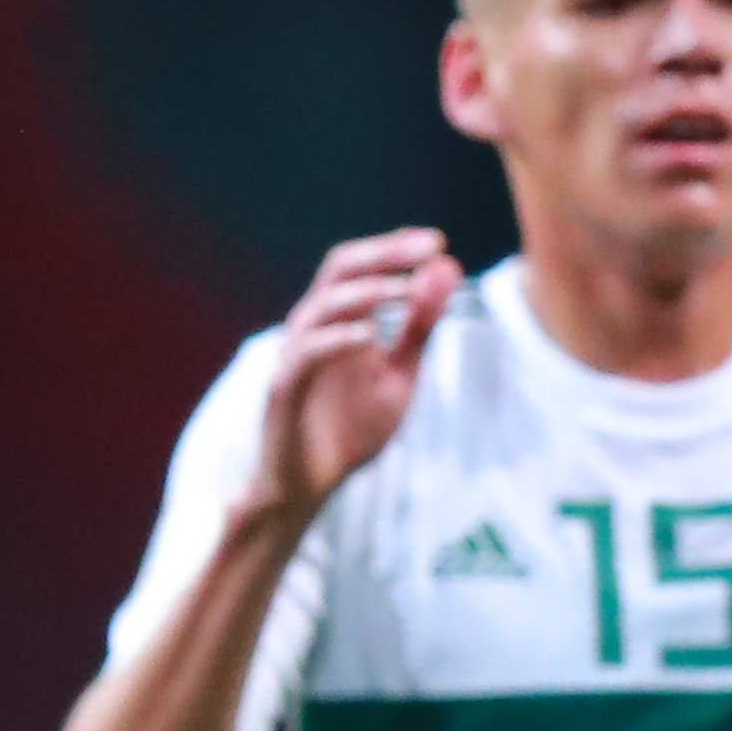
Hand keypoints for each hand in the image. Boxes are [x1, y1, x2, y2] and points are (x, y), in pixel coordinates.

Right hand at [244, 228, 459, 521]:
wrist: (309, 487)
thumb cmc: (349, 431)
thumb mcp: (399, 377)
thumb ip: (419, 329)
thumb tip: (447, 271)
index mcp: (338, 320)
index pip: (360, 266)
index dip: (395, 247)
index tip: (437, 243)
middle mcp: (312, 327)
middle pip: (338, 268)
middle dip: (385, 254)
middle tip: (428, 248)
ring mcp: (294, 356)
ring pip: (321, 305)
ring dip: (368, 292)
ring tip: (407, 290)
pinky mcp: (284, 389)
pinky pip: (307, 354)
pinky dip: (338, 339)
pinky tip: (370, 335)